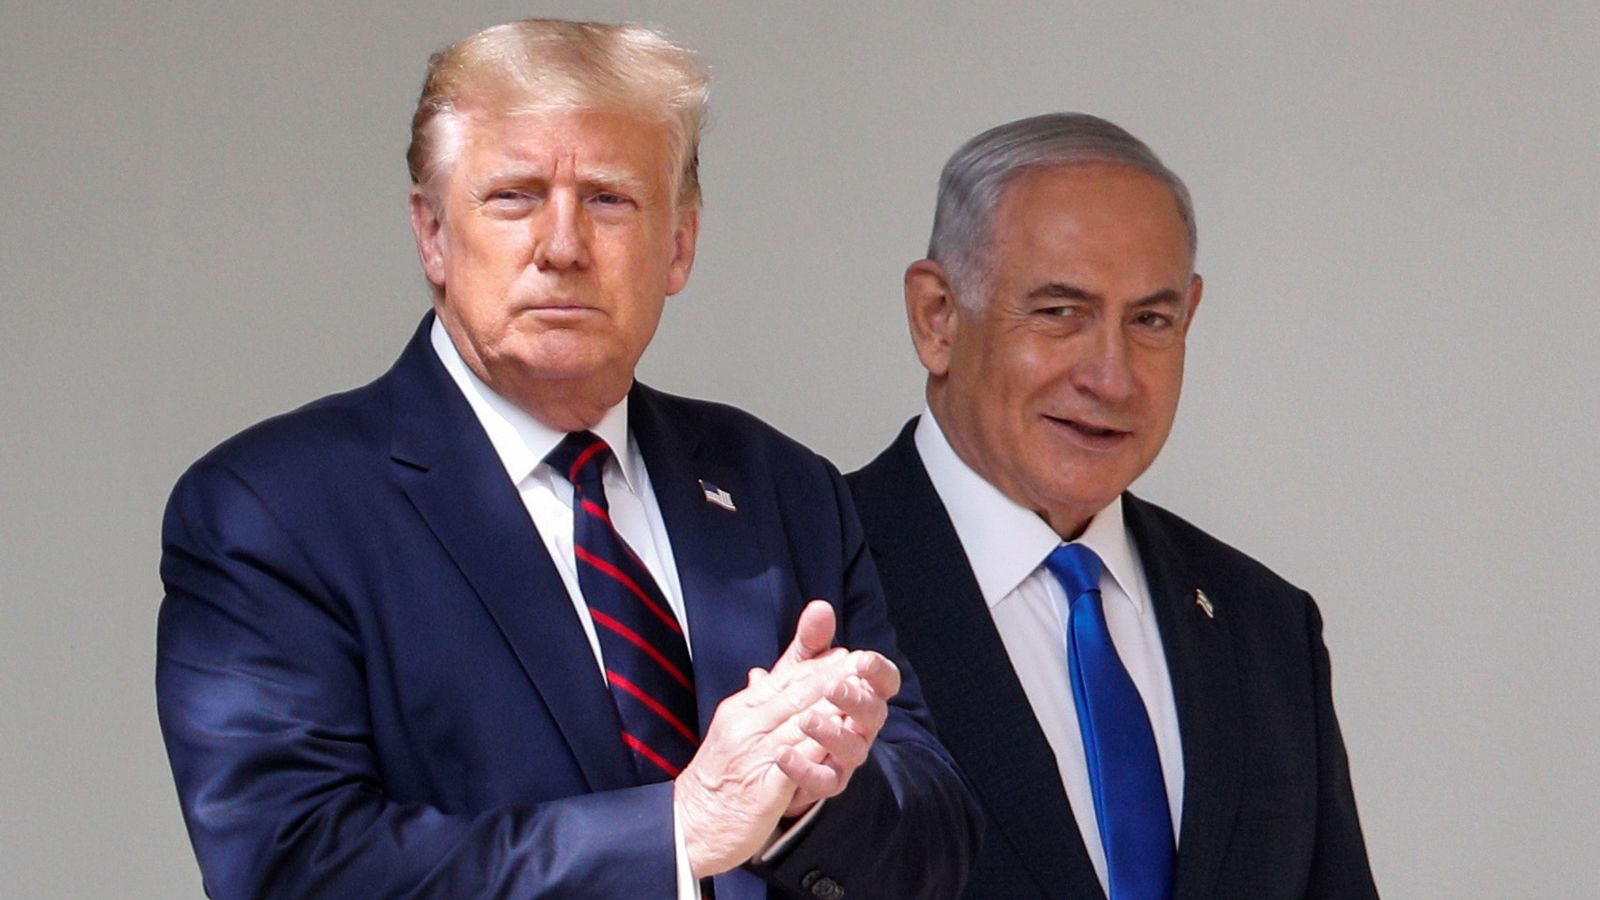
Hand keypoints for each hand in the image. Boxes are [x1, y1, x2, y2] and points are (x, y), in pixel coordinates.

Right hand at [674, 601, 854, 875]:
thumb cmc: (717, 777)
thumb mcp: (732, 730)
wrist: (689, 824)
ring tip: (861, 693)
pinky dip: (820, 747)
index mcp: (739, 710)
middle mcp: (746, 727)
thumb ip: (755, 702)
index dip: (817, 666)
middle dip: (832, 677)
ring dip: (833, 707)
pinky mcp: (765, 787)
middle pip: (795, 695)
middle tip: (862, 662)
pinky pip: (797, 763)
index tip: (846, 654)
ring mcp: (754, 756)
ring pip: (800, 723)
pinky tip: (842, 739)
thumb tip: (762, 673)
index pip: (783, 680)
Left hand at [764, 603, 900, 817]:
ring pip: (851, 748)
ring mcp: (847, 757)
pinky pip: (822, 780)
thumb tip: (819, 606)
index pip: (884, 682)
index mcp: (862, 696)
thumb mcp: (802, 671)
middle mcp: (862, 727)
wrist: (777, 756)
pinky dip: (803, 769)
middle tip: (835, 686)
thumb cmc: (801, 703)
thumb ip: (812, 641)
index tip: (864, 658)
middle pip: (873, 714)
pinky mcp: (828, 783)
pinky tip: (781, 755)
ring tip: (806, 719)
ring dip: (830, 733)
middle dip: (856, 699)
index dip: (879, 671)